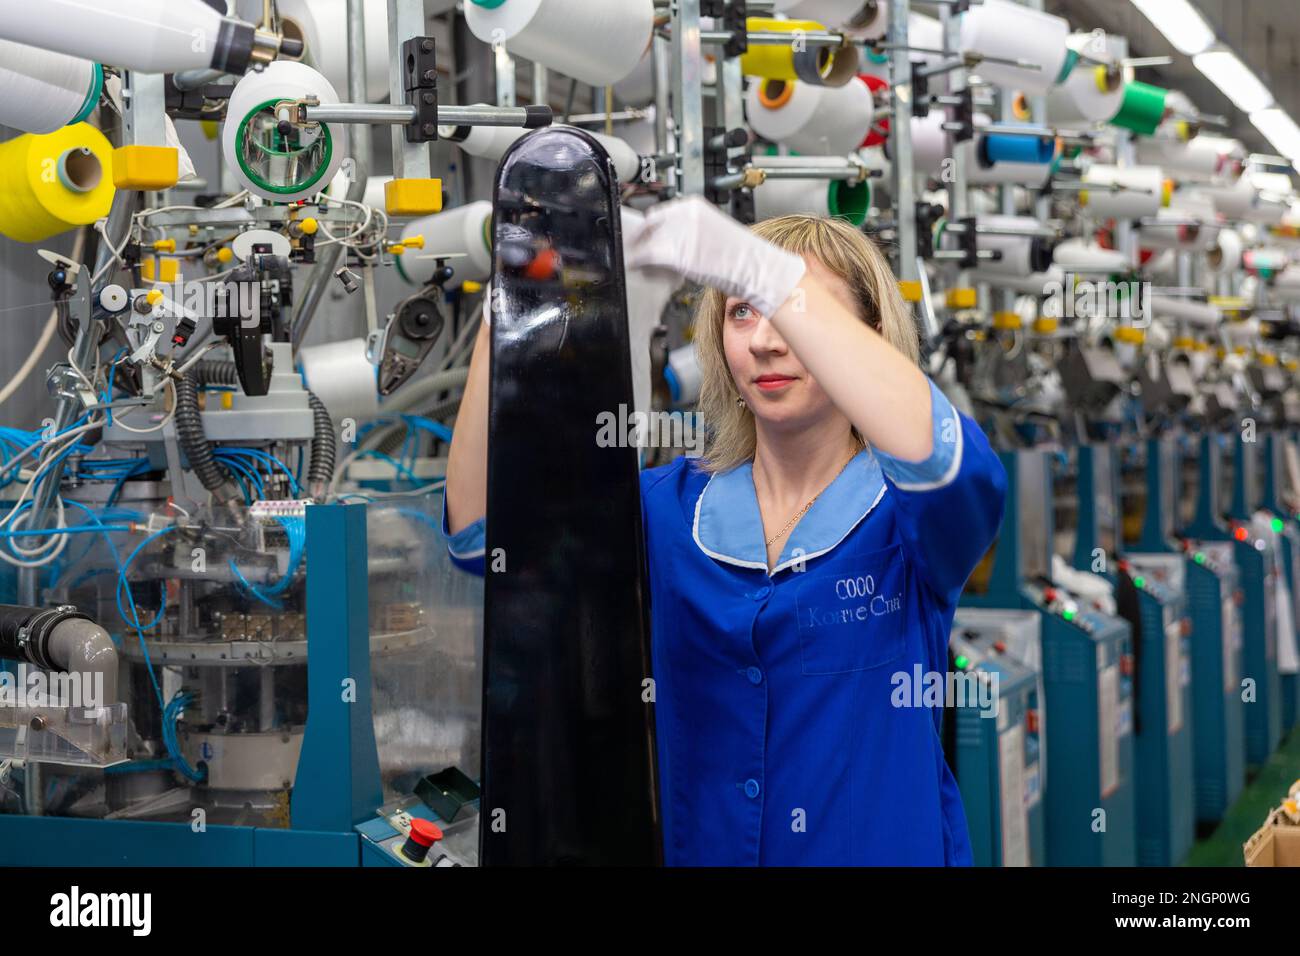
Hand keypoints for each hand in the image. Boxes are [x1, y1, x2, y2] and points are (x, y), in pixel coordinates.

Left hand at [622, 196, 806, 316]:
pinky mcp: (676, 254)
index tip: (641, 239)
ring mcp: (679, 233)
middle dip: (640, 241)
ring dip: (640, 255)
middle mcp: (684, 215)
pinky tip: (642, 270)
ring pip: (644, 243)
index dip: (647, 229)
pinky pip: (646, 257)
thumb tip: (665, 240)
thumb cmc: (740, 255)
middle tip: (637, 254)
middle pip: (648, 228)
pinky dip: (639, 264)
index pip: (657, 213)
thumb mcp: (711, 231)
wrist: (756, 268)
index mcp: (693, 205)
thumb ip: (688, 230)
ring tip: (645, 266)